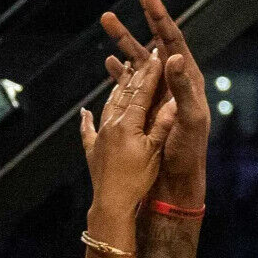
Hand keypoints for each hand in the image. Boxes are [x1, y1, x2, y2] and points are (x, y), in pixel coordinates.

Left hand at [79, 49, 175, 211]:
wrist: (112, 202)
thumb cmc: (137, 180)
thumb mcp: (154, 152)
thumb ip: (162, 125)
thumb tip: (174, 102)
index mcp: (128, 124)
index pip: (141, 93)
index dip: (150, 74)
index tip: (156, 56)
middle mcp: (111, 125)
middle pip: (124, 95)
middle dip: (134, 75)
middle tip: (140, 57)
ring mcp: (100, 137)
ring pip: (108, 106)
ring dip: (115, 89)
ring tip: (120, 74)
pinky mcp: (93, 151)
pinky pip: (88, 130)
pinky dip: (86, 120)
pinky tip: (84, 112)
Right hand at [101, 0, 209, 205]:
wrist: (177, 182)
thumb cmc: (187, 153)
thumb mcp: (189, 119)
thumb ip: (183, 88)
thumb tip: (174, 54)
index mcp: (188, 81)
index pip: (174, 40)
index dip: (160, 16)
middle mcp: (175, 84)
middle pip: (156, 43)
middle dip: (140, 20)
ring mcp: (161, 96)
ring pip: (141, 60)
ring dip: (124, 41)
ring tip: (106, 21)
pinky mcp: (149, 109)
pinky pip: (132, 83)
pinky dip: (120, 70)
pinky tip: (109, 61)